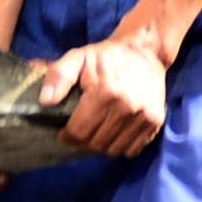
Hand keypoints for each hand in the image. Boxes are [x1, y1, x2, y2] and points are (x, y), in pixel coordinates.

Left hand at [42, 35, 168, 158]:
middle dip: (82, 142)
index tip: (63, 132)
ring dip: (101, 146)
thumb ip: (58, 76)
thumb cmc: (106, 56)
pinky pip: (133, 149)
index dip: (67, 136)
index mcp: (105, 92)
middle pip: (96, 143)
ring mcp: (144, 116)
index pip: (79, 131)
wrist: (145, 51)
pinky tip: (114, 133)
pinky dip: (121, 147)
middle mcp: (127, 107)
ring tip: (96, 133)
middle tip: (79, 133)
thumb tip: (45, 101)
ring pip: (114, 150)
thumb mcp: (78, 57)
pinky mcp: (156, 121)